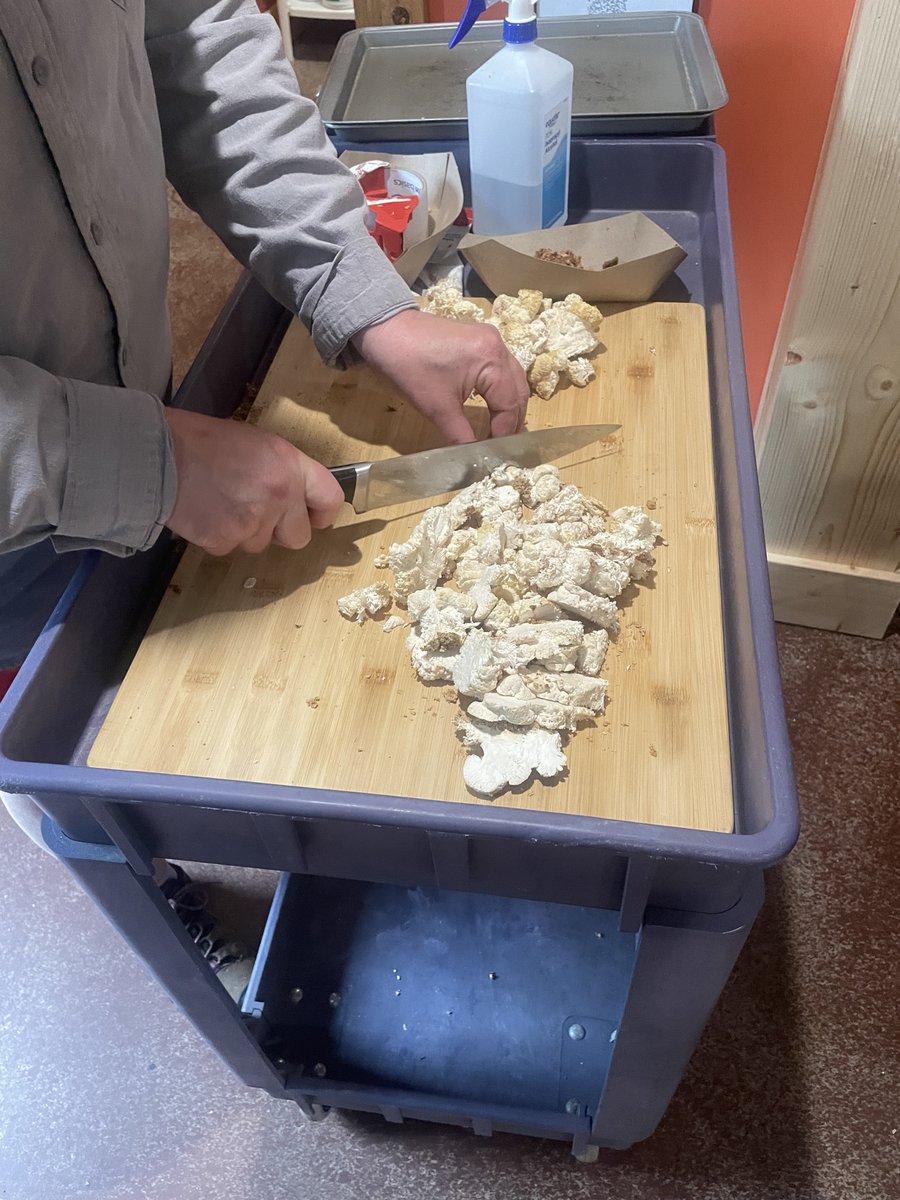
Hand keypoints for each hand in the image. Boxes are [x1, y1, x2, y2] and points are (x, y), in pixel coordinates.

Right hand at [164, 410, 343, 555]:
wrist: (160, 454)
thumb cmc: (203, 442)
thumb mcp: (256, 443)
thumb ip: (283, 471)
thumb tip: (296, 495)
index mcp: (290, 464)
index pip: (330, 498)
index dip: (324, 514)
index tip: (316, 518)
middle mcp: (279, 494)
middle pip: (299, 537)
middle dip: (281, 532)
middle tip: (258, 515)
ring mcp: (254, 520)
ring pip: (260, 544)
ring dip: (244, 532)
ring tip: (221, 503)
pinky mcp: (226, 539)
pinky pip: (230, 548)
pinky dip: (218, 537)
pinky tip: (206, 512)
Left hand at [352, 308, 528, 444]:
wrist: (384, 329)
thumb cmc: (408, 366)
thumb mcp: (436, 407)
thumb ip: (461, 436)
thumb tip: (474, 460)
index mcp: (492, 360)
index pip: (510, 405)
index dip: (504, 433)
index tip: (496, 455)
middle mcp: (498, 346)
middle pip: (518, 391)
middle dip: (512, 421)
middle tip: (502, 447)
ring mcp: (490, 339)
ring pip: (513, 379)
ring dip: (509, 405)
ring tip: (500, 430)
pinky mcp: (479, 339)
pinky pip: (501, 369)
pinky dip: (501, 390)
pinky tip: (493, 406)